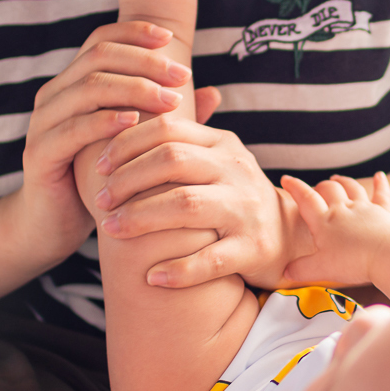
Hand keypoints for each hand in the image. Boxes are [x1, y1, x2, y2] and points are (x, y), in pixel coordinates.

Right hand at [14, 21, 194, 256]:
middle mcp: (54, 95)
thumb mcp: (136, 143)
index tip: (172, 39)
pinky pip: (71, 128)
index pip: (102, 39)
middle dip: (145, 62)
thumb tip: (214, 93)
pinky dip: (104, 122)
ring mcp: (42, 123)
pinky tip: (133, 123)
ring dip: (133, 89)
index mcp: (73, 84)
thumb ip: (168, 116)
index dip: (135, 32)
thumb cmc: (101, 179)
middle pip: (98, 56)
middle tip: (181, 76)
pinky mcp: (39, 153)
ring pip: (88, 87)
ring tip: (169, 101)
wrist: (53, 226)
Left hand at [91, 113, 297, 288]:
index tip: (99, 166)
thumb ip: (178, 141)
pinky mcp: (254, 248)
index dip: (126, 145)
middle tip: (100, 201)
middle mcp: (237, 170)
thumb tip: (122, 113)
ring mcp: (247, 209)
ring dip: (141, 217)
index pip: (168, 130)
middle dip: (127, 180)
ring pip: (187, 205)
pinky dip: (179, 270)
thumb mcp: (216, 160)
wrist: (291, 238)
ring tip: (111, 230)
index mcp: (223, 144)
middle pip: (172, 161)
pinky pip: (211, 259)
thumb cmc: (234, 197)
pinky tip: (151, 277)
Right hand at [280, 173, 389, 286]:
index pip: (306, 199)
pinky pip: (381, 195)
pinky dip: (380, 184)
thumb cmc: (353, 261)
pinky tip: (379, 176)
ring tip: (337, 179)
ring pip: (352, 188)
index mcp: (324, 221)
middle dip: (320, 186)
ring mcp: (364, 208)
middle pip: (329, 190)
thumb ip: (301, 269)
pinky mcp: (383, 213)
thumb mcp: (320, 269)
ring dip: (343, 182)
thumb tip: (286, 272)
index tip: (286, 179)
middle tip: (315, 188)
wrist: (385, 254)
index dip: (294, 187)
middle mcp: (343, 209)